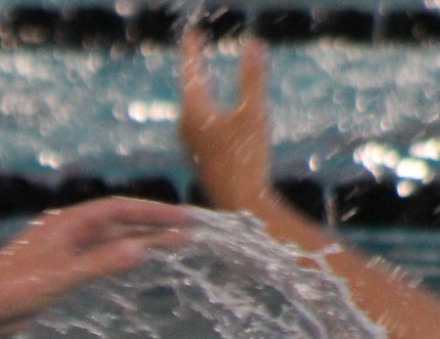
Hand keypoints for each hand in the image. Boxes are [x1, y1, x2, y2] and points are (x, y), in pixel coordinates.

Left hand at [0, 197, 192, 338]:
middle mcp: (64, 231)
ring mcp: (60, 250)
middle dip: (154, 224)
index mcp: (64, 224)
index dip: (153, 212)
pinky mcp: (56, 270)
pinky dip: (120, 254)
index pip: (118, 209)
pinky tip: (134, 258)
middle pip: (118, 222)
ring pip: (110, 240)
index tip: (184, 218)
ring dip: (141, 240)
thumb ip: (100, 264)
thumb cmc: (12, 292)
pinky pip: (98, 256)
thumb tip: (140, 249)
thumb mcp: (60, 278)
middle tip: (190, 230)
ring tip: (175, 244)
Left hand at [179, 30, 275, 213]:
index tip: (191, 31)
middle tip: (193, 45)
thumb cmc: (246, 160)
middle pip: (189, 87)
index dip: (193, 49)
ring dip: (198, 86)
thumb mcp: (254, 114)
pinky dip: (205, 105)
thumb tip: (253, 43)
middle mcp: (186, 126)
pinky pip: (199, 120)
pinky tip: (208, 110)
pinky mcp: (200, 155)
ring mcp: (191, 143)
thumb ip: (252, 79)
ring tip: (199, 72)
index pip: (192, 71)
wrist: (239, 205)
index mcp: (194, 111)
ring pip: (192, 106)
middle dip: (193, 65)